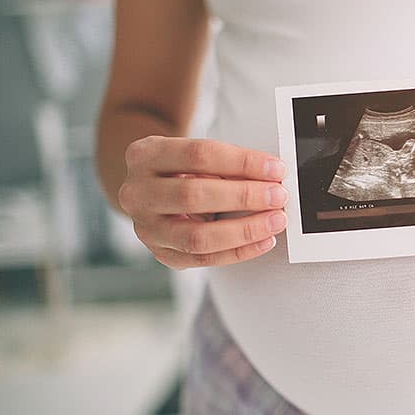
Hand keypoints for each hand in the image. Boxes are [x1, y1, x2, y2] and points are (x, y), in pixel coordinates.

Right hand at [118, 136, 288, 268]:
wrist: (152, 189)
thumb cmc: (180, 168)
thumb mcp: (195, 154)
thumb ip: (227, 164)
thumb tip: (270, 176)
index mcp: (144, 156)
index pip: (199, 155)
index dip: (242, 162)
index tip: (275, 168)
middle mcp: (137, 193)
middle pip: (194, 196)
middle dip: (244, 196)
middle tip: (277, 195)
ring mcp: (146, 228)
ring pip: (197, 237)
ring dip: (244, 230)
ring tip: (274, 221)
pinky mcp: (161, 253)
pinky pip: (204, 260)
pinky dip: (239, 251)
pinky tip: (264, 241)